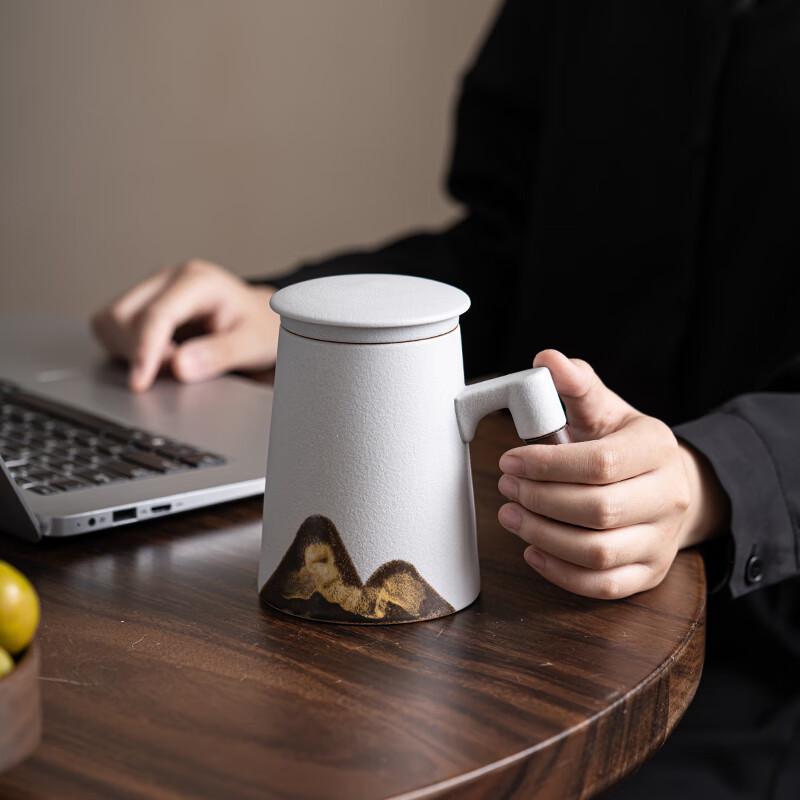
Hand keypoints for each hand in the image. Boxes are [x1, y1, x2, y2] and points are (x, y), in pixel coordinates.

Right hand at [91, 260, 280, 391]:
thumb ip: (219, 355)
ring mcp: (150, 290)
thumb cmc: (259, 328)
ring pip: (110, 322)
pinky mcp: (139, 306)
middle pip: (124, 316)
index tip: (140, 383)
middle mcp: (168, 279)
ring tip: (172, 360)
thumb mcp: (252, 344)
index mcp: (197, 280)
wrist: (259, 321)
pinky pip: (110, 329)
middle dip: (141, 352)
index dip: (145, 351)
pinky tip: (158, 355)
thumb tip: (179, 366)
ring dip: (130, 351)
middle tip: (180, 368)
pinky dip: (125, 349)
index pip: (157, 314)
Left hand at [497, 350, 728, 598]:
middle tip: (507, 487)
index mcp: (657, 448)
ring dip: (543, 535)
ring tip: (511, 516)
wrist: (668, 484)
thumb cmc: (625, 444)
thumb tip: (547, 359)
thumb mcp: (605, 409)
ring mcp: (662, 540)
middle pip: (599, 510)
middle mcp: (669, 497)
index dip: (547, 465)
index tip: (510, 459)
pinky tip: (532, 550)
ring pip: (598, 552)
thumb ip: (576, 385)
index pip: (601, 462)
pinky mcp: (650, 573)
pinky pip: (604, 586)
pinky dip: (561, 572)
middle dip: (540, 500)